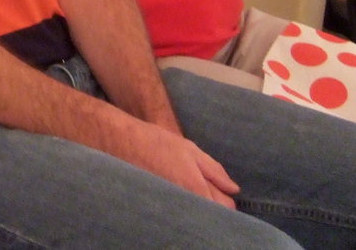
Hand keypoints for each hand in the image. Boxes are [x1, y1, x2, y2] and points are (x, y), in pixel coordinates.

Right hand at [119, 119, 238, 208]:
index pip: (225, 207)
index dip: (226, 200)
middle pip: (210, 214)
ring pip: (195, 213)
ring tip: (188, 187)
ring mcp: (172, 203)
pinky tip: (176, 192)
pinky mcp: (160, 205)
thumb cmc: (158, 142)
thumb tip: (233, 188)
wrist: (123, 142)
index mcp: (196, 186)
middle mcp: (185, 200)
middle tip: (205, 189)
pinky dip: (183, 205)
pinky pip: (179, 211)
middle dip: (214, 205)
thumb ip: (214, 170)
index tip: (221, 191)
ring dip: (198, 205)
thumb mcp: (190, 149)